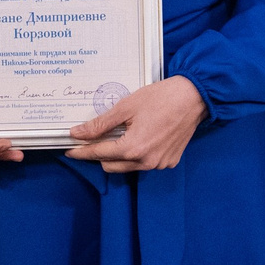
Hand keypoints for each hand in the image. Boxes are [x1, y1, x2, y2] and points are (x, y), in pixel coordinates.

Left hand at [67, 76, 206, 173]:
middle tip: (94, 139)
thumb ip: (100, 124)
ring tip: (119, 136)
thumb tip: (78, 133)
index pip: (98, 154)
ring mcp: (159, 164)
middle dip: (99, 155)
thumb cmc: (161, 98)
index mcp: (133, 148)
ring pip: (127, 167)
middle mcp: (146, 162)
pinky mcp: (169, 161)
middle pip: (110, 166)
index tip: (70, 150)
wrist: (193, 97)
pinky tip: (140, 137)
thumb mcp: (126, 107)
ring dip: (118, 156)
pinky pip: (144, 164)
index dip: (82, 152)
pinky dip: (137, 155)